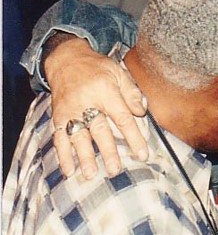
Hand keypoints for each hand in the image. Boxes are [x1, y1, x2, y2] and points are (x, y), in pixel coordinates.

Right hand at [47, 37, 147, 178]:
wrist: (65, 59)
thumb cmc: (97, 68)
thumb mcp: (118, 72)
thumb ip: (132, 92)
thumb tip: (142, 112)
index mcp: (105, 92)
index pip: (122, 118)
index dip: (133, 137)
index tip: (142, 154)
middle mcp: (86, 103)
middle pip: (99, 130)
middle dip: (108, 151)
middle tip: (115, 170)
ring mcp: (70, 111)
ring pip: (78, 137)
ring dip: (84, 157)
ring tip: (90, 175)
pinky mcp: (58, 117)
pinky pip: (59, 138)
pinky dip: (63, 155)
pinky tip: (68, 170)